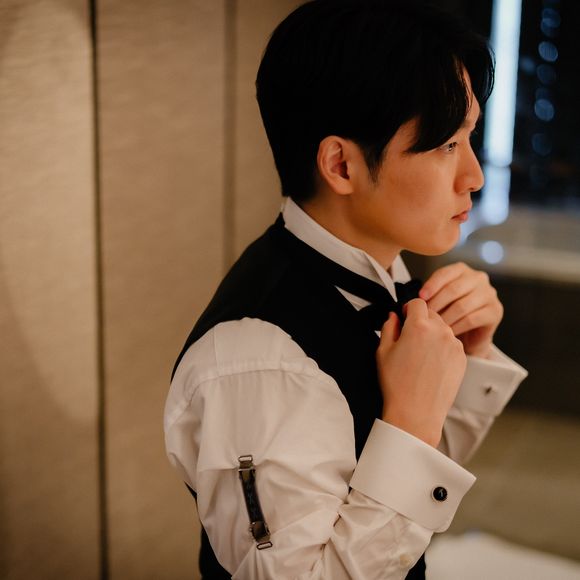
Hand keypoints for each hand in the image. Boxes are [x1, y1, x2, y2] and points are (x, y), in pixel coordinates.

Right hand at [377, 299, 466, 446]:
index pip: (418, 302)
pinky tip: (431, 365)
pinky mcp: (462, 358)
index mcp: (419, 326)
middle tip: (410, 339)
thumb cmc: (397, 384)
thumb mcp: (383, 351)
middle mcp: (440, 331)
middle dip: (421, 321)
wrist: (416, 413)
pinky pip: (452, 344)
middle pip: (432, 313)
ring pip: (443, 329)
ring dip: (433, 334)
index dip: (408, 309)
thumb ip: (388, 327)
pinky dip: (443, 348)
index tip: (404, 318)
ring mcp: (454, 345)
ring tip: (420, 355)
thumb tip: (394, 316)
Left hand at [419, 262, 503, 358]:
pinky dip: (457, 327)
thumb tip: (414, 301)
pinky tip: (447, 333)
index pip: (445, 273)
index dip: (431, 285)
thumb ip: (429, 295)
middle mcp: (478, 278)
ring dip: (445, 317)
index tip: (420, 298)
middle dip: (436, 303)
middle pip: (453, 289)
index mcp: (462, 270)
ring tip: (433, 327)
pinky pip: (472, 319)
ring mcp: (489, 294)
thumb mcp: (438, 300)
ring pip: (462, 305)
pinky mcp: (496, 311)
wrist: (470, 335)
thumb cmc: (449, 314)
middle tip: (424, 316)